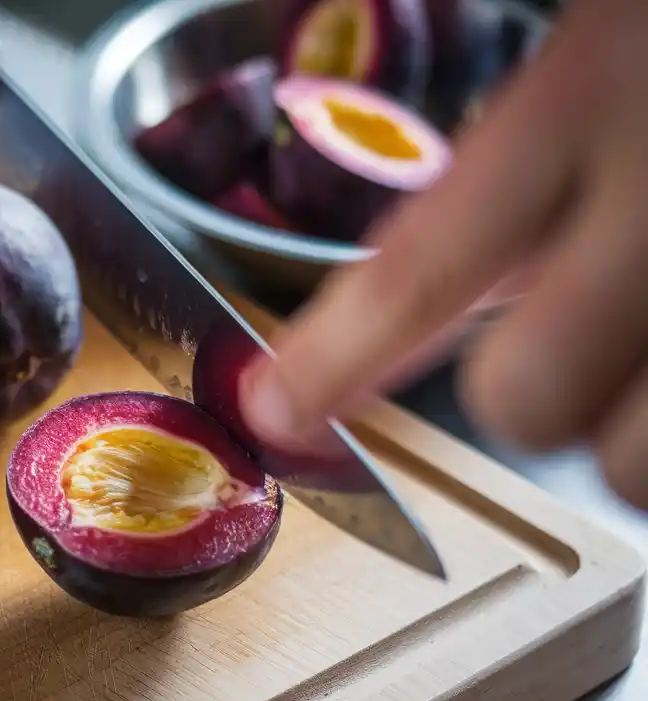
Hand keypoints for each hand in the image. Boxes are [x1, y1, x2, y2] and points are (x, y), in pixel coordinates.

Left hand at [239, 0, 647, 508]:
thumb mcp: (601, 41)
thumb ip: (518, 157)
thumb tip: (423, 275)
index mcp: (600, 94)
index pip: (421, 269)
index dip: (335, 359)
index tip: (278, 409)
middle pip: (529, 402)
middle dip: (525, 391)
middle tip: (560, 338)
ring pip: (636, 469)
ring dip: (627, 433)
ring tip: (646, 355)